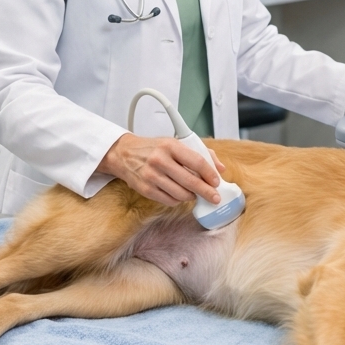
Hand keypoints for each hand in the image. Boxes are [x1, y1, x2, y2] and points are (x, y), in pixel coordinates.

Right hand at [97, 134, 224, 204]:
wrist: (124, 154)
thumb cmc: (153, 149)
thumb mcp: (174, 143)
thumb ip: (200, 153)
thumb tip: (220, 168)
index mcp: (170, 146)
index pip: (196, 161)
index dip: (209, 174)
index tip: (216, 182)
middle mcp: (160, 161)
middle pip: (190, 181)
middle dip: (206, 192)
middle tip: (215, 197)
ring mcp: (151, 176)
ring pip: (180, 194)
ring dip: (191, 196)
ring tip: (194, 193)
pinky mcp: (145, 189)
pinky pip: (169, 200)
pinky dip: (178, 200)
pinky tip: (180, 194)